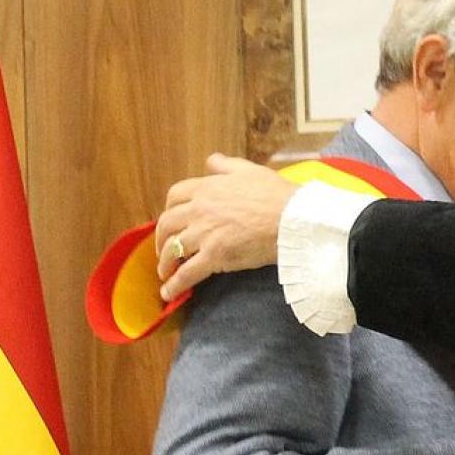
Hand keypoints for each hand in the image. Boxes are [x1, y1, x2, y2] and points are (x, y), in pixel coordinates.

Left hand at [154, 153, 298, 300]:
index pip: (175, 196)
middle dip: (161, 238)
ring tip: (165, 273)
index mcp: (207, 188)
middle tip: (164, 249)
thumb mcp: (250, 170)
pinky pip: (187, 273)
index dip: (169, 209)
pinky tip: (168, 293)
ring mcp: (205, 233)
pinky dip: (174, 285)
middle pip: (166, 224)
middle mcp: (199, 209)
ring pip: (173, 249)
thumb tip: (211, 161)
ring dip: (165, 263)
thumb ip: (227, 165)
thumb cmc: (276, 195)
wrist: (293, 218)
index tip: (171, 220)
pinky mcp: (214, 256)